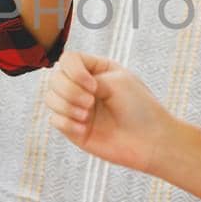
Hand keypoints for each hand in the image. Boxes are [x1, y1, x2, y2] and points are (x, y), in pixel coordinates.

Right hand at [46, 51, 171, 172]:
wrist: (150, 141)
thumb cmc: (140, 108)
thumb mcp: (116, 81)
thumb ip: (86, 78)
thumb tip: (61, 88)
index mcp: (96, 70)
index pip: (68, 60)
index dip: (73, 71)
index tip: (92, 85)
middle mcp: (84, 87)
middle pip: (55, 78)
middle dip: (69, 90)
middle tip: (90, 102)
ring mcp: (78, 108)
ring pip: (50, 98)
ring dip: (66, 106)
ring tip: (86, 116)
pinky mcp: (74, 129)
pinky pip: (54, 120)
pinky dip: (67, 123)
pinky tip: (84, 129)